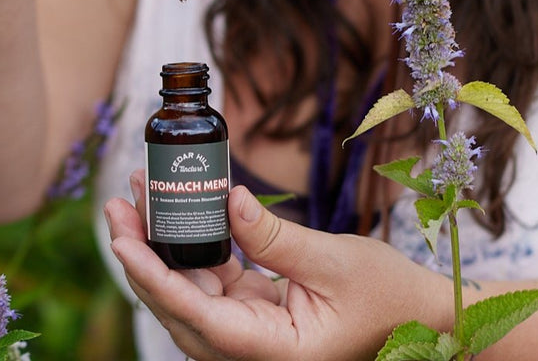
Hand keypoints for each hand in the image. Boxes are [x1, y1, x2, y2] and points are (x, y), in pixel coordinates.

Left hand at [105, 171, 448, 360]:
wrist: (420, 317)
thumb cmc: (387, 296)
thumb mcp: (333, 260)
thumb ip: (274, 237)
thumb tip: (228, 201)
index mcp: (270, 352)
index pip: (194, 315)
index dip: (151, 275)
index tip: (121, 237)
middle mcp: (251, 352)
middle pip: (179, 303)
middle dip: (144, 251)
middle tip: (118, 202)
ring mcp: (252, 334)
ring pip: (190, 290)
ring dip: (165, 243)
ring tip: (141, 192)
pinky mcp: (257, 315)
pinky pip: (214, 282)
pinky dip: (196, 245)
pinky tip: (183, 207)